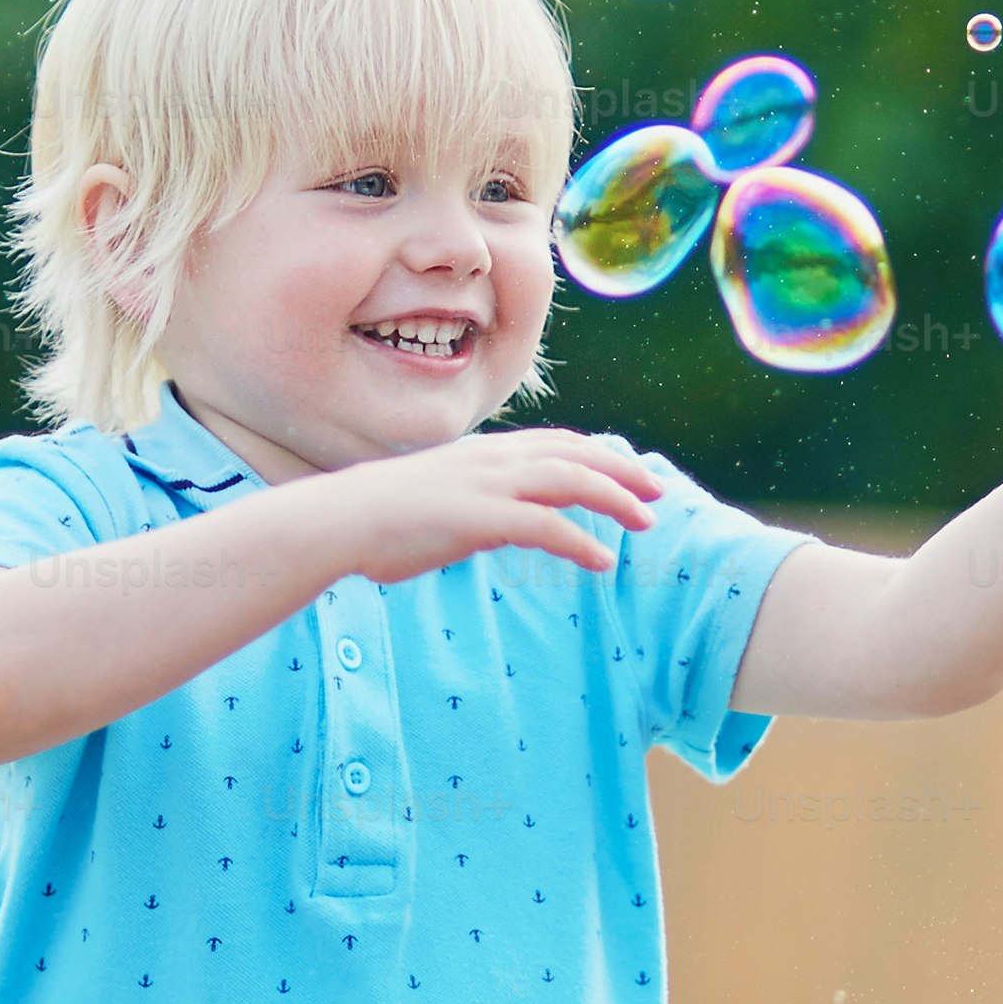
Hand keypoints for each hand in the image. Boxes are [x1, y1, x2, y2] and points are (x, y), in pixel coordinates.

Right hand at [312, 429, 668, 581]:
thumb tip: (511, 522)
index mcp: (487, 451)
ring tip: (645, 524)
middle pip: (577, 455)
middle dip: (623, 472)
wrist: (343, 519)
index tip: (632, 471)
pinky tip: (603, 560)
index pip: (559, 443)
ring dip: (615, 500)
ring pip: (571, 481)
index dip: (601, 455)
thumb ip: (484, 502)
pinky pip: (545, 526)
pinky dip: (580, 541)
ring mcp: (488, 484)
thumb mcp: (446, 496)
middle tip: (659, 494)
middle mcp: (494, 458)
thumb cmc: (385, 516)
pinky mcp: (480, 516)